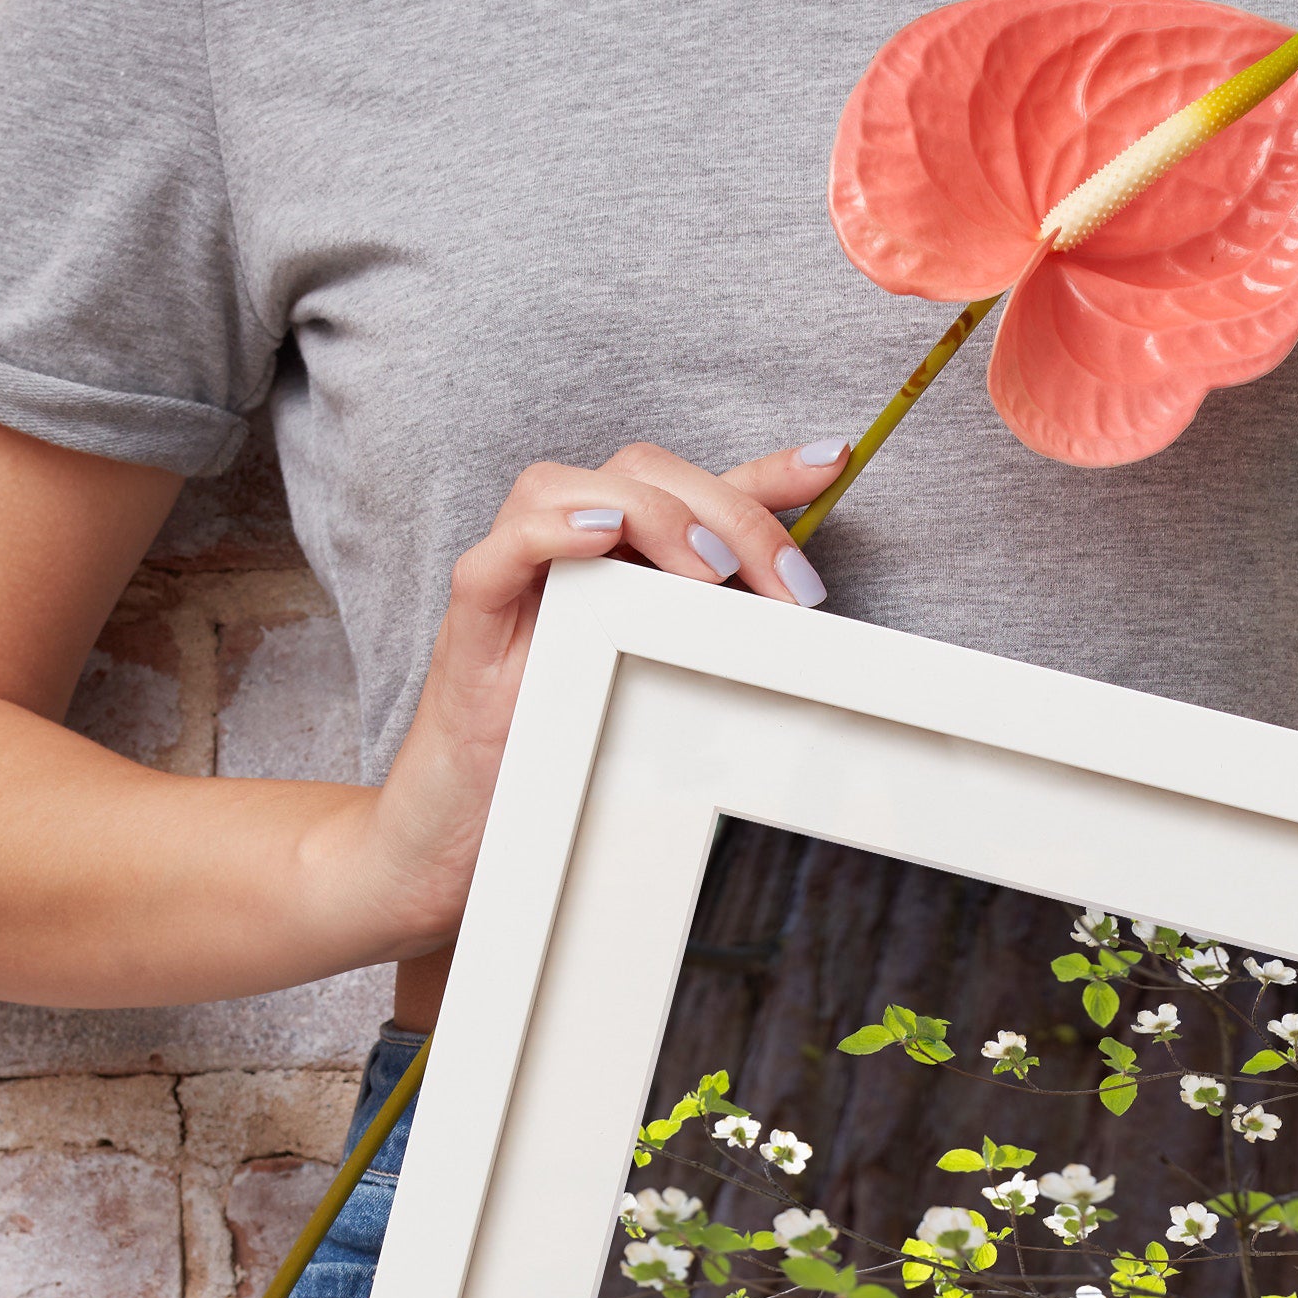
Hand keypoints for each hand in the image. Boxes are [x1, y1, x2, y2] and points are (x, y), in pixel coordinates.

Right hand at [300, 435, 849, 968]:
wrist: (462, 835)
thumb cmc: (563, 764)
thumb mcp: (662, 700)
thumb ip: (715, 650)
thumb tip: (802, 634)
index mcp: (620, 563)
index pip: (694, 490)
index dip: (764, 470)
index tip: (834, 462)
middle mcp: (565, 554)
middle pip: (643, 473)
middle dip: (731, 515)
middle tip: (788, 585)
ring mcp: (514, 581)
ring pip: (566, 483)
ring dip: (651, 513)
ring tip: (709, 569)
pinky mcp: (471, 623)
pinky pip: (500, 550)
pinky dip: (549, 529)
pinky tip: (600, 535)